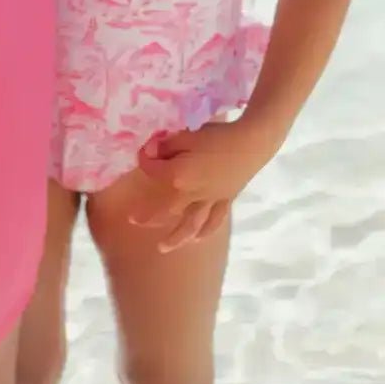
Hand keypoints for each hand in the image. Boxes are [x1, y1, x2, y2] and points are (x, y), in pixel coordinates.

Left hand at [130, 120, 278, 252]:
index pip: (152, 171)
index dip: (145, 158)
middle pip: (166, 209)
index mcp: (178, 176)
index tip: (146, 149)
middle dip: (149, 215)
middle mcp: (191, 194)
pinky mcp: (225, 201)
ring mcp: (209, 200)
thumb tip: (151, 152)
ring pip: (190, 224)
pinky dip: (204, 232)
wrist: (251, 143)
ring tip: (162, 248)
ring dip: (175, 238)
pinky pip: (213, 221)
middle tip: (133, 220)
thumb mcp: (186, 135)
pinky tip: (196, 238)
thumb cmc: (217, 136)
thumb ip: (166, 145)